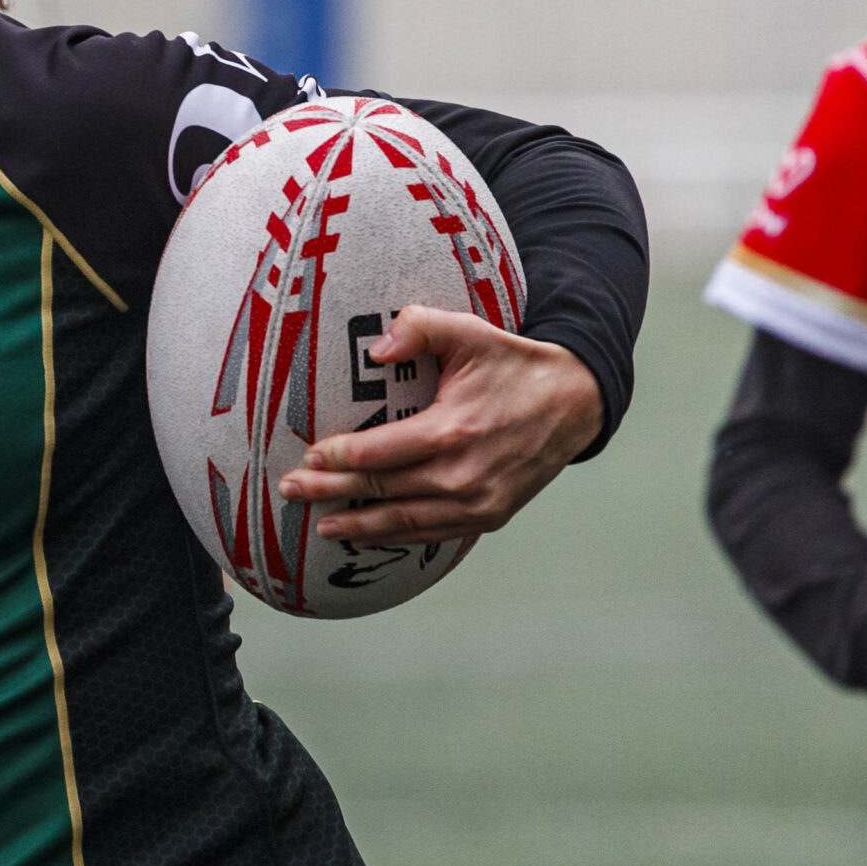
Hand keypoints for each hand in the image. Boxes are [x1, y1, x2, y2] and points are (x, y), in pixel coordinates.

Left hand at [277, 306, 603, 545]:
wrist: (576, 402)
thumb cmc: (514, 365)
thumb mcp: (470, 333)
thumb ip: (419, 328)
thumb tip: (376, 350)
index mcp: (452, 431)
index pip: (376, 454)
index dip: (336, 457)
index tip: (309, 454)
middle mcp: (463, 476)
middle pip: (380, 491)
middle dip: (329, 492)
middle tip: (289, 491)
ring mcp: (478, 503)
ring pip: (403, 522)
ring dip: (358, 526)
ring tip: (322, 526)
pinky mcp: (490, 516)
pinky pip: (433, 534)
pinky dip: (396, 537)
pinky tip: (368, 534)